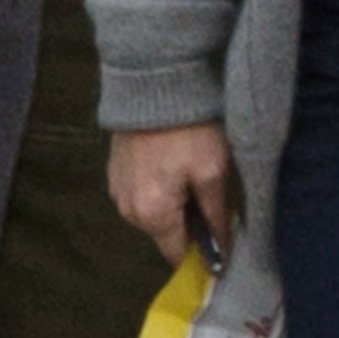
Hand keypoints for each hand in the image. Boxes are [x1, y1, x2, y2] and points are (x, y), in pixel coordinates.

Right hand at [109, 121, 236, 268]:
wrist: (153, 82)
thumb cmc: (189, 130)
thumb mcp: (213, 171)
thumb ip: (217, 217)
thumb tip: (223, 252)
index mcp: (152, 215)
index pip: (178, 255)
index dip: (203, 252)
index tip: (224, 239)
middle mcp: (128, 211)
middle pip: (166, 235)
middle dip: (190, 224)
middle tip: (212, 195)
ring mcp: (117, 192)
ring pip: (155, 215)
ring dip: (175, 205)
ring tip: (193, 175)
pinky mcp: (114, 173)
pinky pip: (142, 195)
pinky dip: (159, 189)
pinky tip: (174, 165)